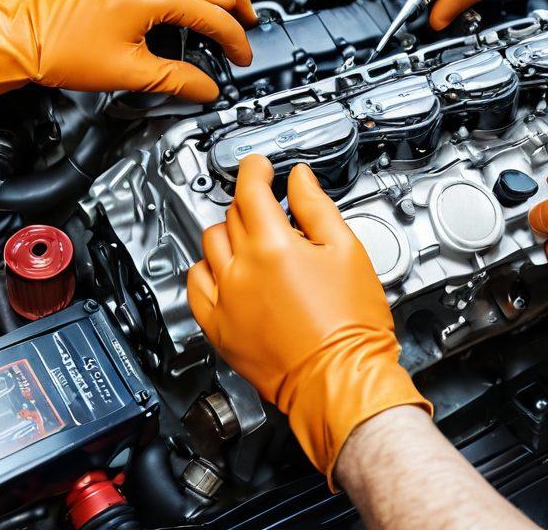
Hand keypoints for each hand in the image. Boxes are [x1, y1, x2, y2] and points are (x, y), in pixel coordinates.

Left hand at [0, 0, 254, 104]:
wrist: (21, 32)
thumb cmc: (60, 47)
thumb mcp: (128, 73)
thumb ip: (177, 80)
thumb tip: (206, 88)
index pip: (213, 15)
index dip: (234, 40)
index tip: (241, 57)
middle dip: (237, 10)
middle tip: (248, 30)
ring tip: (239, 2)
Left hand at [187, 154, 430, 482]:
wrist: (341, 381)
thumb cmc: (351, 326)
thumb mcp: (347, 251)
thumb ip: (318, 208)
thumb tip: (301, 181)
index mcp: (273, 246)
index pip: (250, 190)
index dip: (254, 170)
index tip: (260, 167)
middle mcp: (242, 269)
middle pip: (232, 216)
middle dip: (251, 204)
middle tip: (271, 209)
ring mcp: (226, 300)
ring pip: (210, 246)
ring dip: (229, 234)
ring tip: (252, 240)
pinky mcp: (219, 328)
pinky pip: (196, 287)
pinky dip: (207, 271)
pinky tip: (225, 270)